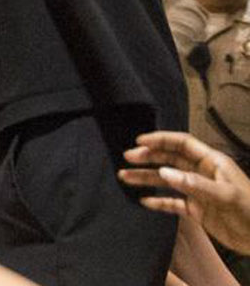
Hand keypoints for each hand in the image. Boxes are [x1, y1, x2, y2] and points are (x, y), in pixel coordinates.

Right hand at [121, 130, 249, 252]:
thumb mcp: (226, 195)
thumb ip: (195, 184)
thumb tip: (164, 173)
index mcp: (212, 163)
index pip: (182, 144)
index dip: (161, 140)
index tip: (140, 141)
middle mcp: (202, 174)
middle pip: (170, 160)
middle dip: (149, 157)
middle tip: (128, 158)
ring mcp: (198, 192)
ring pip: (168, 180)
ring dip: (147, 178)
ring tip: (125, 177)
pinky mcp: (197, 211)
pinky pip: (173, 203)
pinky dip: (158, 201)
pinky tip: (144, 201)